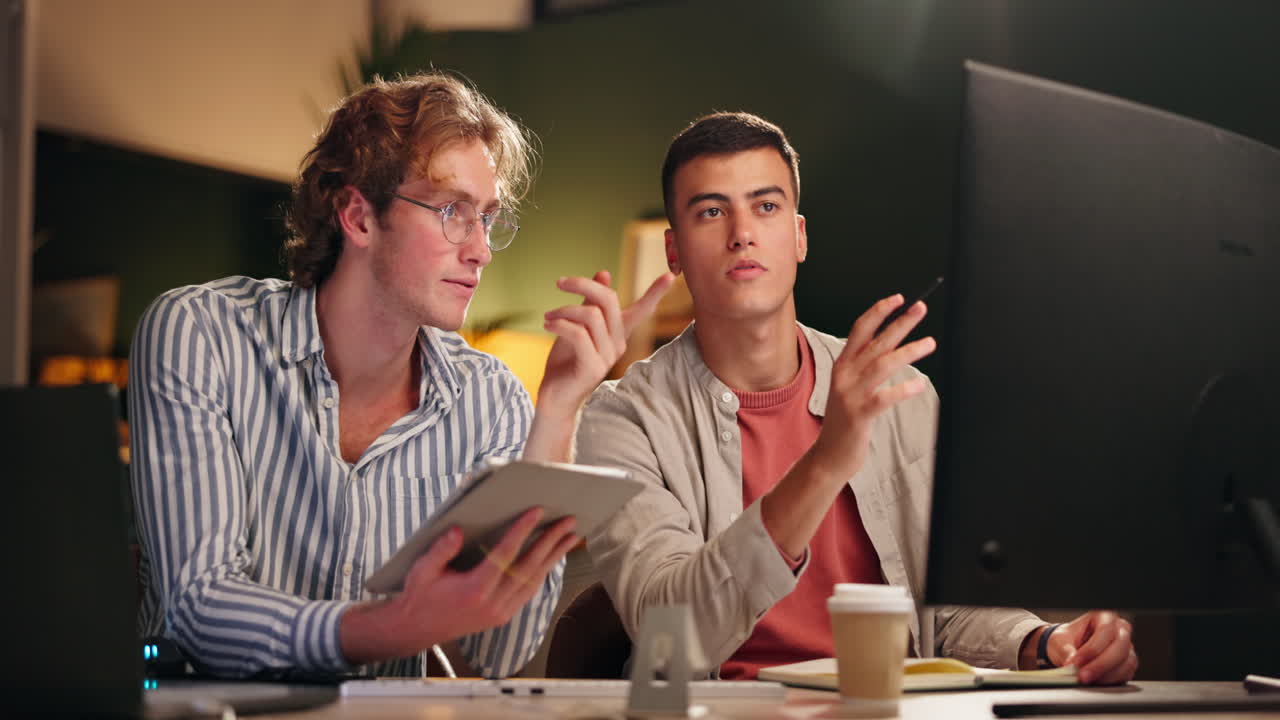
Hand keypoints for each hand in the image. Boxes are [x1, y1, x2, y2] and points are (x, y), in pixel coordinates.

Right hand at [387, 508, 578, 655]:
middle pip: (529, 568)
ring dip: (553, 557)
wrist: (416, 629)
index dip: (521, 531)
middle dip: (550, 542)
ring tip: (570, 537)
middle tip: (568, 522)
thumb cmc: (419, 595)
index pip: (504, 556)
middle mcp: (492, 604)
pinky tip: (552, 558)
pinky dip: (542, 572)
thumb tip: (458, 530)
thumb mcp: (422, 570)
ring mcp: (500, 612)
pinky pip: (528, 592)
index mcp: (474, 590)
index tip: (537, 512)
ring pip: (535, 581)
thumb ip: (441, 550)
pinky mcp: (502, 616)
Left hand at [537, 270, 674, 413]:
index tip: (670, 275)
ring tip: (548, 317)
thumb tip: (605, 273)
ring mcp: (608, 356)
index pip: (642, 310)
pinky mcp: (593, 367)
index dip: (655, 293)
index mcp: (618, 332)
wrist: (555, 397)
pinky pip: (578, 334)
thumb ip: (591, 302)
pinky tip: (547, 325)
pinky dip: (560, 325)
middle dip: (583, 284)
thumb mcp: (578, 326)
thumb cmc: (567, 361)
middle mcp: (618, 343)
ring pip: (590, 315)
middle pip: (608, 300)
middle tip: (560, 282)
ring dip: (564, 310)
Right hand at [808, 294, 936, 480]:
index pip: (860, 329)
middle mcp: (845, 375)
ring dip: (908, 351)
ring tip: (929, 343)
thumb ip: (863, 365)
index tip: (899, 299)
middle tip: (921, 309)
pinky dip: (904, 389)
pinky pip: (885, 397)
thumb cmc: (846, 420)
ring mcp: (850, 395)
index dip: (879, 312)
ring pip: (882, 364)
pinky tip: (920, 384)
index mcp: (842, 365)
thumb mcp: (849, 386)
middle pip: (875, 342)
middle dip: (900, 323)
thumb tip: (887, 341)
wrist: (829, 454)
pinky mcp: (859, 415)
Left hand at [1050, 611, 1137, 684]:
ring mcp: (1126, 647)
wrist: (1068, 650)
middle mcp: (1119, 630)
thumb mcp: (1059, 641)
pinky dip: (1110, 680)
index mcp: (1104, 616)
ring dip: (1105, 675)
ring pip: (1126, 662)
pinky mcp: (1127, 664)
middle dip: (1100, 664)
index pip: (1105, 630)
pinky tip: (1095, 681)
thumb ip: (1066, 651)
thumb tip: (1072, 663)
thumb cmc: (1065, 640)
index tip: (1076, 661)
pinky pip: (1126, 674)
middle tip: (1082, 676)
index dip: (1092, 649)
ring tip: (1086, 679)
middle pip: (1120, 647)